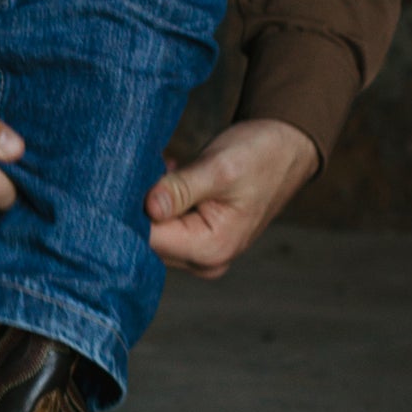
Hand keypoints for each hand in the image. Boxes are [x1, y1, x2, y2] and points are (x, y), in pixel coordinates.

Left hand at [145, 117, 319, 279]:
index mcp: (211, 248)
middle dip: (138, 205)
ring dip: (149, 201)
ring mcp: (200, 254)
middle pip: (148, 239)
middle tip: (147, 167)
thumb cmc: (259, 156)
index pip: (149, 238)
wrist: (285, 150)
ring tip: (169, 170)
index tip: (125, 179)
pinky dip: (160, 202)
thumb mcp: (219, 168)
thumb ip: (181, 189)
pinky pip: (164, 226)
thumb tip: (148, 207)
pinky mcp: (197, 241)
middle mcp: (205, 261)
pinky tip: (171, 176)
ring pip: (153, 232)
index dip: (131, 209)